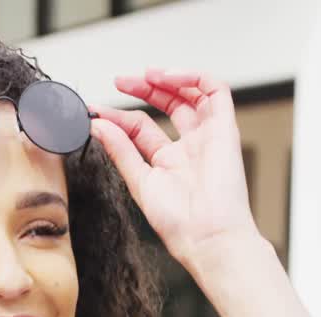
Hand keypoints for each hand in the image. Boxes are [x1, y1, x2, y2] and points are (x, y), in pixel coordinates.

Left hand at [89, 69, 264, 276]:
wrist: (207, 236)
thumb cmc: (179, 223)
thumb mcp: (139, 181)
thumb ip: (120, 150)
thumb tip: (98, 125)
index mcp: (167, 161)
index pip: (141, 127)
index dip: (118, 116)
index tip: (95, 111)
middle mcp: (189, 146)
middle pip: (168, 104)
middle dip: (144, 88)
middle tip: (120, 81)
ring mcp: (208, 136)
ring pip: (192, 93)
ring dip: (169, 79)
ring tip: (146, 75)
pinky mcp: (226, 128)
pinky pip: (216, 91)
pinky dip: (193, 77)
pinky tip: (168, 77)